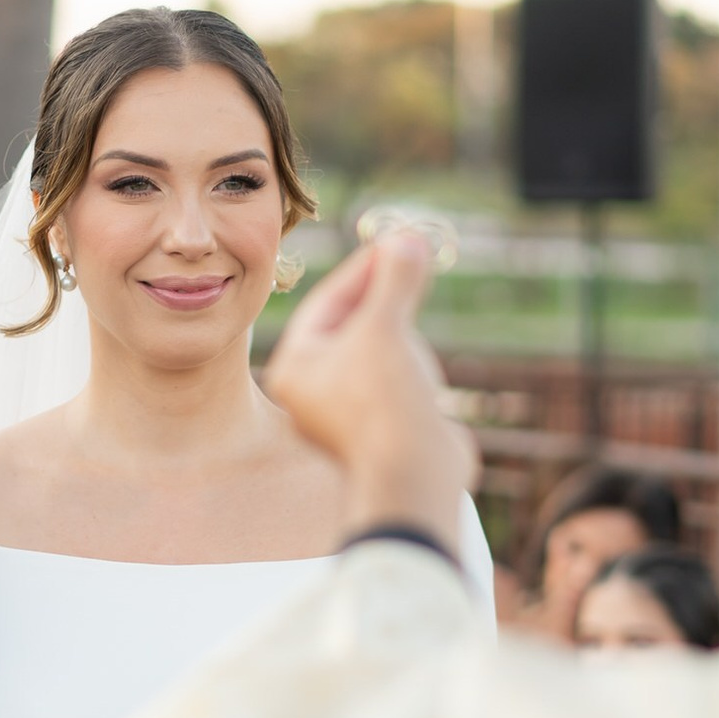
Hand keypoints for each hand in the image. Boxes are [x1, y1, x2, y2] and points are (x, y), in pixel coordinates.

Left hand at [264, 233, 471, 553]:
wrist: (413, 477)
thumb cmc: (384, 401)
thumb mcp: (386, 327)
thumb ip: (395, 281)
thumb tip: (408, 240)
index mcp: (294, 368)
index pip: (327, 302)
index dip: (365, 268)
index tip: (397, 243)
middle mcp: (312, 393)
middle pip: (348, 326)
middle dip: (383, 293)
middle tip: (412, 258)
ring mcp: (346, 414)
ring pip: (372, 353)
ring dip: (397, 326)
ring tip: (418, 296)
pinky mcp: (379, 429)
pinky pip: (391, 381)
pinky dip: (409, 360)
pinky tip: (425, 357)